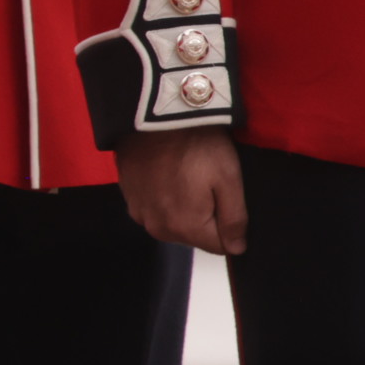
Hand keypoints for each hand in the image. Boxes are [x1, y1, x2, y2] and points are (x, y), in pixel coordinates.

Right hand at [117, 130, 246, 254]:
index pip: (220, 246)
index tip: (224, 195)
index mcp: (186, 227)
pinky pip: (153, 209)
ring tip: (184, 176)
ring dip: (181, 208)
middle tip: (205, 182)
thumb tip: (236, 248)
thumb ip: (235, 219)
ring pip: (173, 223)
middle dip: (204, 217)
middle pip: (194, 236)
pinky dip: (162, 197)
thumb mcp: (229, 178)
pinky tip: (164, 174)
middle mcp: (159, 228)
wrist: (154, 116)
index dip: (228, 224)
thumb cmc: (198, 146)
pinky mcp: (127, 197)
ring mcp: (139, 213)